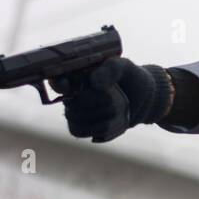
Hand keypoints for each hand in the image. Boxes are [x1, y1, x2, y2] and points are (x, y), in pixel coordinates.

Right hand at [50, 57, 171, 142]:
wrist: (142, 99)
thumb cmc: (130, 78)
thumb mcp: (124, 67)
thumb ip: (111, 68)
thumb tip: (94, 82)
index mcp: (76, 74)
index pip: (56, 79)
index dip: (59, 84)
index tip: (68, 86)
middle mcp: (71, 93)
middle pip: (70, 104)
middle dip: (94, 103)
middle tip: (112, 99)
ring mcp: (75, 111)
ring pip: (73, 120)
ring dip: (98, 117)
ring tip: (117, 109)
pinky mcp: (82, 126)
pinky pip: (80, 131)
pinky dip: (98, 129)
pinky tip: (113, 122)